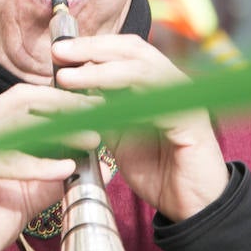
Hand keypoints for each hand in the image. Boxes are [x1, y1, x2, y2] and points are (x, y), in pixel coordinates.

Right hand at [0, 85, 101, 250]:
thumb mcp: (31, 198)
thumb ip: (58, 180)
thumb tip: (98, 166)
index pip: (29, 100)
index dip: (64, 100)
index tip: (100, 108)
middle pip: (24, 100)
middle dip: (65, 104)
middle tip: (99, 114)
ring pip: (15, 123)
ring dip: (58, 129)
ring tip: (91, 139)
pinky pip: (2, 160)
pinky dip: (36, 163)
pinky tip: (64, 169)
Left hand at [50, 34, 228, 222]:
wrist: (187, 205)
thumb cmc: (155, 170)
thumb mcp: (118, 135)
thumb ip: (101, 110)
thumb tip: (70, 89)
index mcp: (157, 82)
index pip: (125, 50)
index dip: (92, 46)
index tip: (59, 51)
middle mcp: (173, 83)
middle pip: (133, 50)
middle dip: (92, 48)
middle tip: (59, 52)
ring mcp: (185, 99)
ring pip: (141, 70)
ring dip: (100, 71)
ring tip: (68, 77)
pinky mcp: (191, 121)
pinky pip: (154, 103)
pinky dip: (122, 101)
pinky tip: (95, 105)